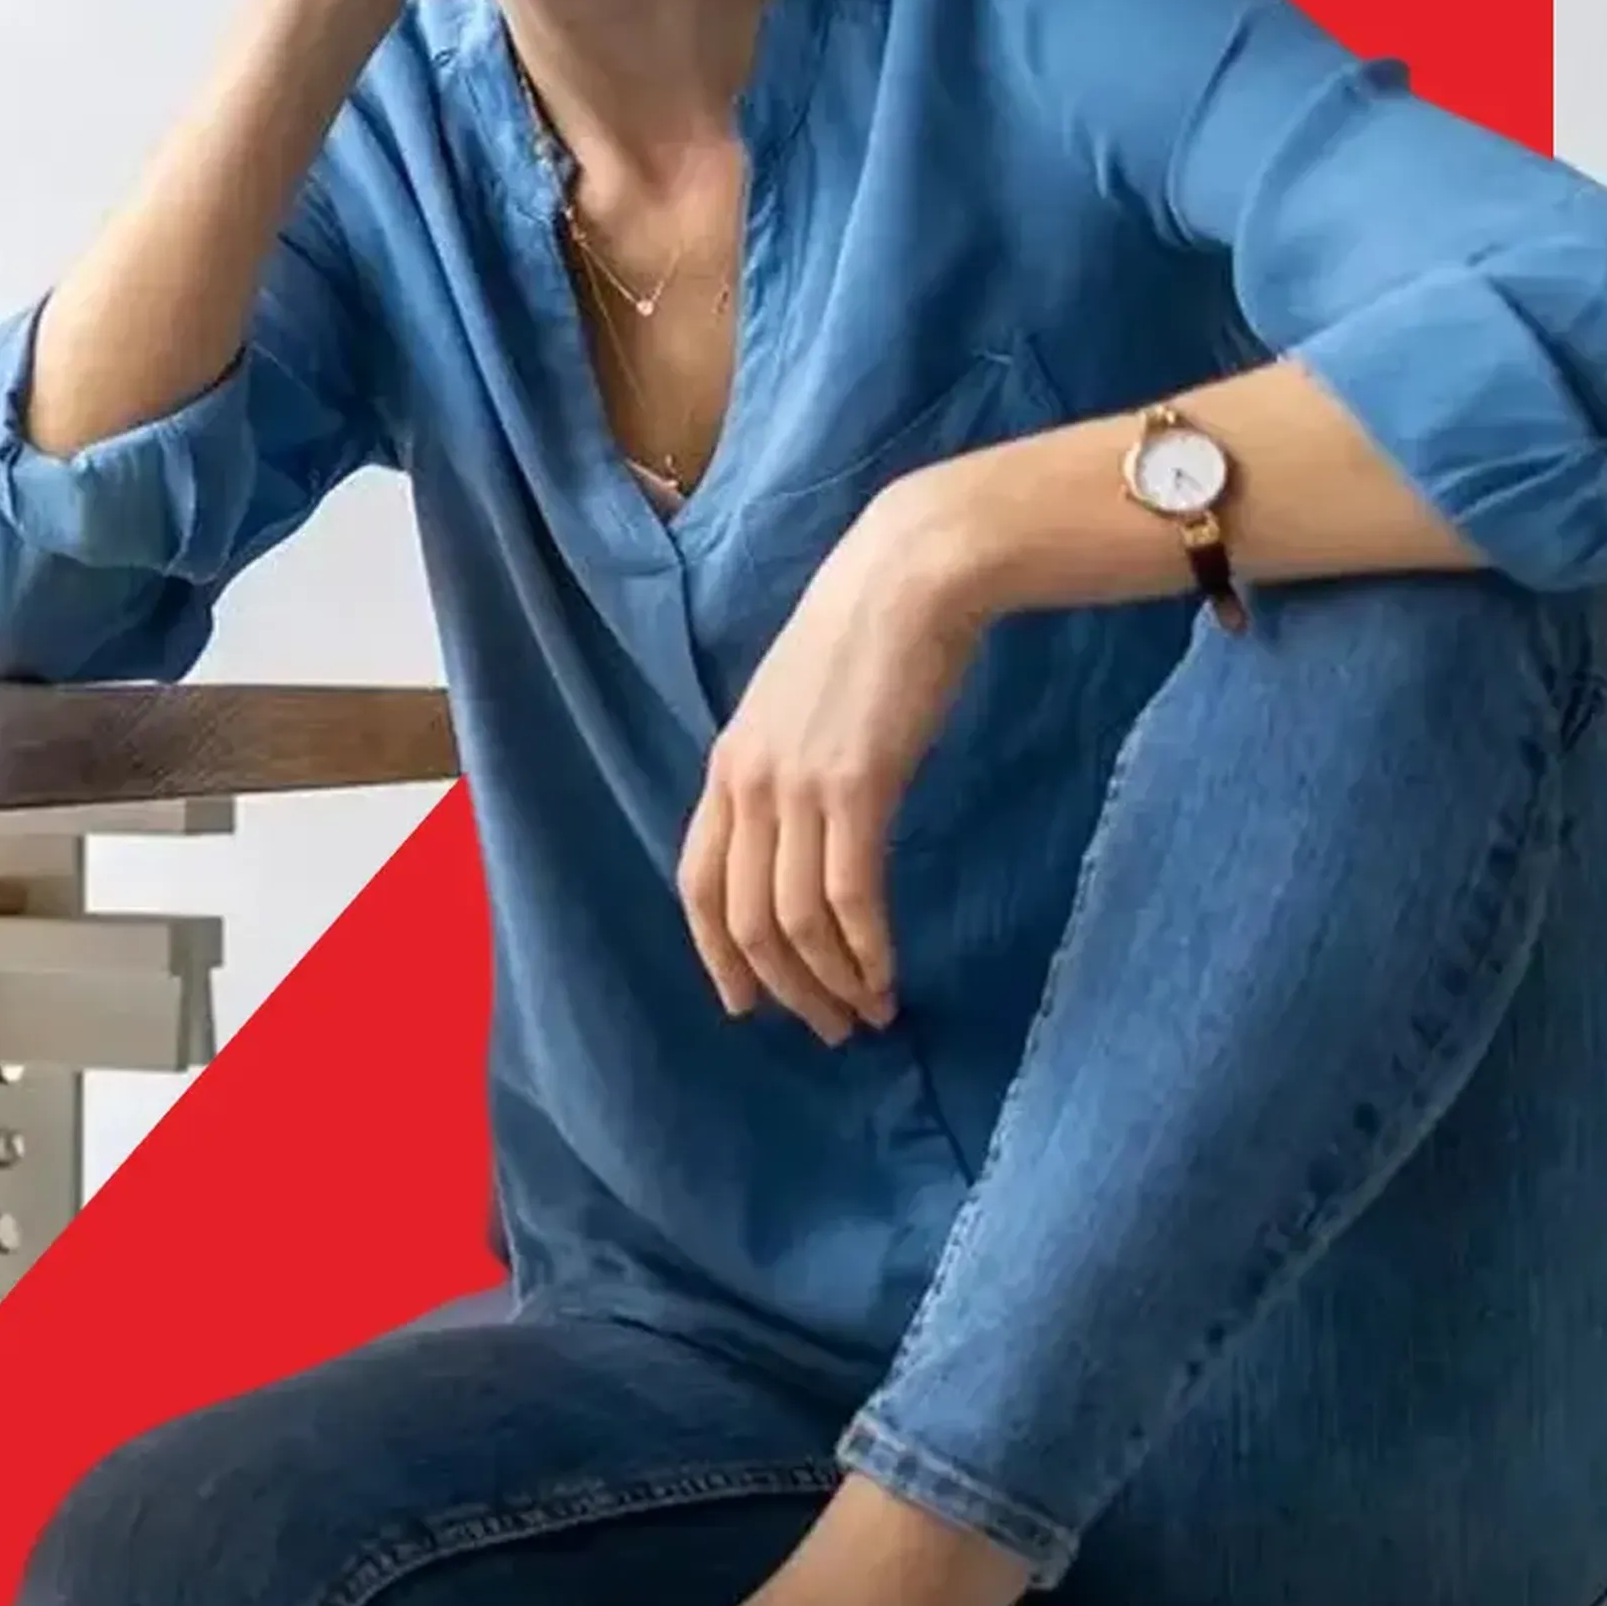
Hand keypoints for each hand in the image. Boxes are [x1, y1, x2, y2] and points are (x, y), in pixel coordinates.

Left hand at [679, 480, 993, 1041]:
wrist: (909, 577)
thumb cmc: (865, 637)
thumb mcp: (797, 709)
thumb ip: (786, 770)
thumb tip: (803, 838)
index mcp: (726, 765)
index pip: (697, 883)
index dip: (715, 954)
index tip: (746, 1004)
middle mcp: (748, 783)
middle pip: (743, 919)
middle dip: (783, 988)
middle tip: (826, 1028)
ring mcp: (797, 786)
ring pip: (793, 922)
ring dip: (830, 981)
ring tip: (867, 1014)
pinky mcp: (855, 788)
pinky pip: (849, 898)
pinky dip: (866, 952)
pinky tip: (887, 977)